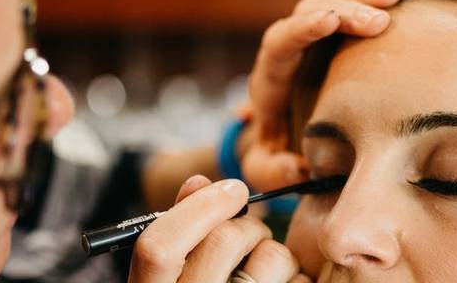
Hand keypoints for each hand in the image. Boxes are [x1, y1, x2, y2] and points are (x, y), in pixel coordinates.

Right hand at [129, 175, 311, 282]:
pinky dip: (297, 277)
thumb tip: (199, 183)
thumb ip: (181, 232)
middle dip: (247, 225)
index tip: (233, 190)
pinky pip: (299, 281)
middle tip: (251, 236)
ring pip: (272, 255)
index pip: (157, 248)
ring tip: (266, 274)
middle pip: (224, 241)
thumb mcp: (175, 279)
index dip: (199, 207)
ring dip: (276, 252)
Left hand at [241, 0, 407, 190]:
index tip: (328, 21)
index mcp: (272, 70)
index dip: (302, 26)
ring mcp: (318, 27)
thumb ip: (273, 169)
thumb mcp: (265, 164)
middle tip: (381, 18)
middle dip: (347, 8)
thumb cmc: (274, 147)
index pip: (281, 37)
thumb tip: (297, 168)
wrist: (282, 129)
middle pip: (314, 8)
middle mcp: (294, 39)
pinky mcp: (342, 25)